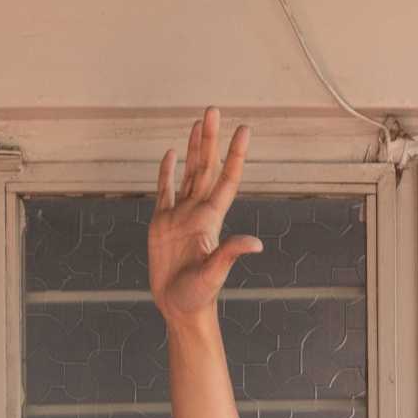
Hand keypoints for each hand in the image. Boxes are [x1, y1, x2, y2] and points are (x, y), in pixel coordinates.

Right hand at [149, 107, 264, 324]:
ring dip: (193, 148)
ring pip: (188, 173)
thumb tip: (256, 244)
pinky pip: (165, 191)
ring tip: (198, 123)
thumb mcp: (214, 275)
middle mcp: (198, 212)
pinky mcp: (162, 224)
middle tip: (214, 109)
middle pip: (206, 167)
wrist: (179, 309)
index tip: (243, 129)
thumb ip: (230, 254)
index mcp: (211, 219)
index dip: (235, 154)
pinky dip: (167, 172)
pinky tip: (170, 155)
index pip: (226, 179)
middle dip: (211, 139)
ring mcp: (180, 216)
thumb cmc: (198, 296)